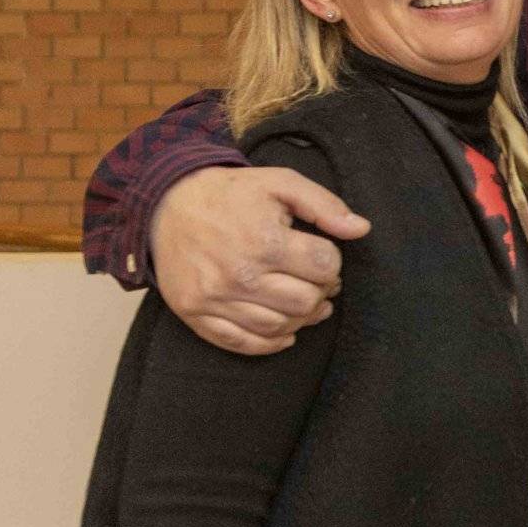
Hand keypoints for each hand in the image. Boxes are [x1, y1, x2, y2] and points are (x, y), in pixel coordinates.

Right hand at [152, 165, 368, 355]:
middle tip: (316, 281)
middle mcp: (239, 274)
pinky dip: (269, 343)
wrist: (167, 204)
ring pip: (279, 328)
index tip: (323, 257)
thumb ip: (324, 205)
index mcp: (264, 241)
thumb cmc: (230, 193)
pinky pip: (242, 343)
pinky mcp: (195, 313)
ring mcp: (214, 298)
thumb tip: (360, 229)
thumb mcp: (280, 183)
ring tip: (304, 303)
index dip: (332, 263)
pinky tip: (283, 331)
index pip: (324, 266)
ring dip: (301, 319)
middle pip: (306, 302)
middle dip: (321, 291)